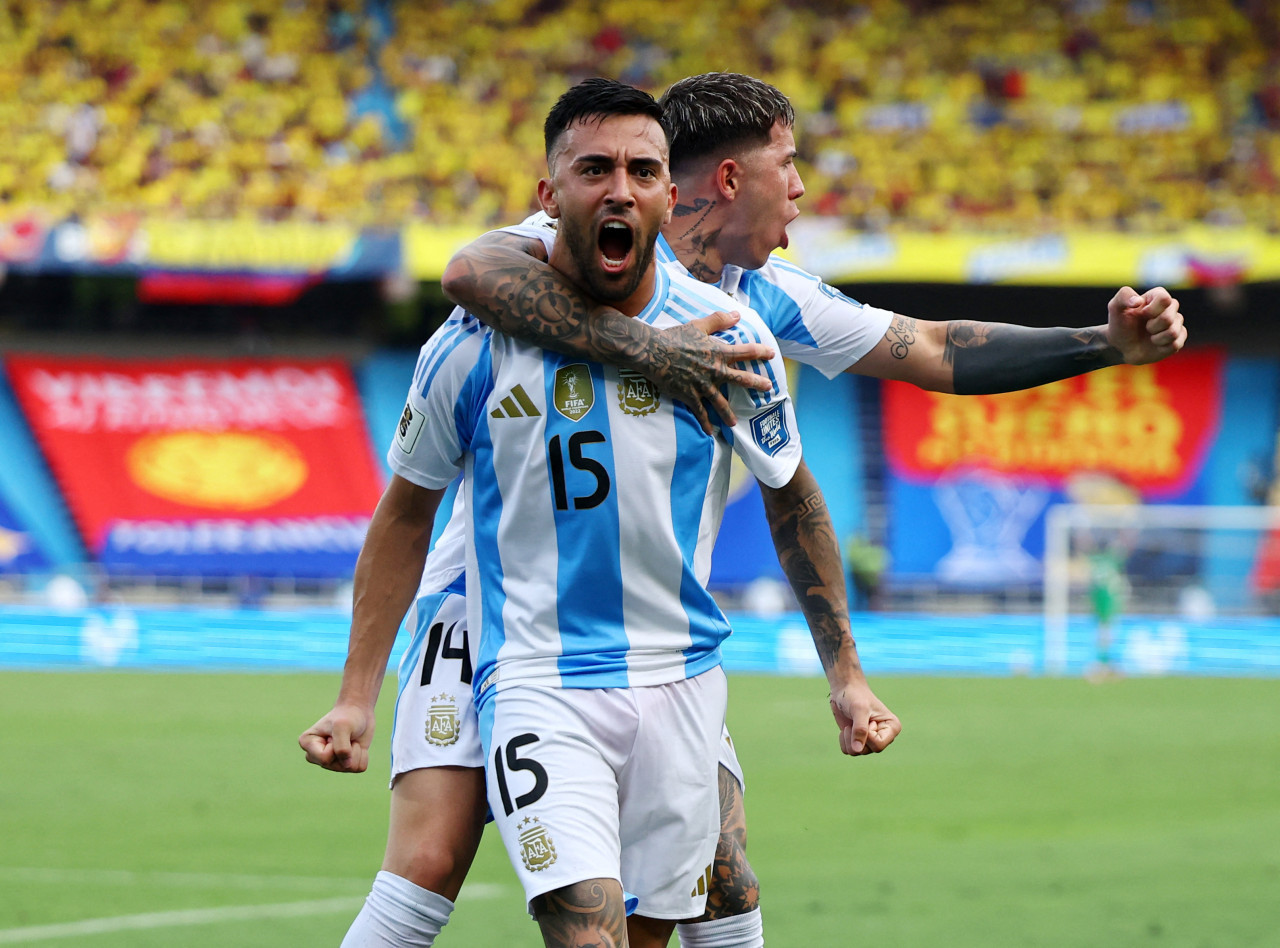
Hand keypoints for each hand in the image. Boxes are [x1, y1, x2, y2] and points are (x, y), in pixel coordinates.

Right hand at [298, 703, 374, 772]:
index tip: (335, 732)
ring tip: (350, 739)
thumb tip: (347, 765)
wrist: (360, 711)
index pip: (325, 759)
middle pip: (337, 766)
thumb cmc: (347, 716)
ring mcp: (330, 762)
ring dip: (356, 751)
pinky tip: (357, 744)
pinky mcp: (345, 764)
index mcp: (307, 744)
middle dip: (348, 750)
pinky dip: (363, 754)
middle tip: (345, 735)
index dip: (336, 746)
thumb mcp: (342, 726)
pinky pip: (359, 768)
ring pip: (349, 768)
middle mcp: (316, 756)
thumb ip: (341, 747)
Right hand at [649, 311, 774, 434]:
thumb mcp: (698, 325)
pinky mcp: (689, 395)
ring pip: (720, 402)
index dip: (760, 352)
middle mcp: (714, 370)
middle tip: (768, 388)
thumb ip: (719, 320)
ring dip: (728, 414)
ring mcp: (702, 385)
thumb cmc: (675, 337)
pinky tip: (709, 432)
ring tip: (734, 423)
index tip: (771, 354)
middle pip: (740, 378)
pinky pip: (699, 412)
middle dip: (756, 383)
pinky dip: (704, 422)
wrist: (654, 352)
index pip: (745, 352)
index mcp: (718, 352)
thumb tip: (737, 314)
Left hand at [829, 683, 900, 756]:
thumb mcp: (859, 709)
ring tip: (850, 725)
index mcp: (892, 727)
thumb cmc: (856, 695)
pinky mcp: (859, 741)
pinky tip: (846, 729)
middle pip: (868, 750)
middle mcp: (884, 736)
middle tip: (856, 721)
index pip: (878, 745)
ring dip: (849, 739)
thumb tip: (857, 750)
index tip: (867, 720)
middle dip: (857, 737)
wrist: (844, 689)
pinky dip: (844, 741)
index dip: (867, 735)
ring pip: (858, 752)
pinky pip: (849, 751)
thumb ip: (860, 729)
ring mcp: (871, 740)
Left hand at [1106, 286, 1186, 364]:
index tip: (1141, 313)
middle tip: (1145, 327)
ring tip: (1149, 336)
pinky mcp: (1178, 339)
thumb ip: (1123, 296)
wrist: (1121, 346)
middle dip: (1151, 326)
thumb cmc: (1120, 324)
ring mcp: (1176, 323)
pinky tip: (1155, 344)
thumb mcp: (1115, 307)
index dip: (1152, 310)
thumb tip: (1137, 301)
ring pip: (1173, 332)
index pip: (1165, 299)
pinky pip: (1176, 344)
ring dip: (1156, 338)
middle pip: (1169, 318)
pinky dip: (1162, 347)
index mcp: (1158, 296)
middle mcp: (1170, 308)